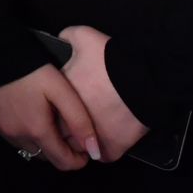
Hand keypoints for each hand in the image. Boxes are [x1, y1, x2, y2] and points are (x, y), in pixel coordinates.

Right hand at [0, 63, 100, 170]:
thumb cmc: (33, 70)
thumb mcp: (62, 91)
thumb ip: (79, 120)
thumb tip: (94, 151)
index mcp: (37, 131)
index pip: (62, 162)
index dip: (77, 160)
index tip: (85, 151)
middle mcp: (16, 136)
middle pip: (43, 156)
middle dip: (57, 150)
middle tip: (65, 132)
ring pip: (24, 147)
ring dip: (37, 141)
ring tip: (44, 120)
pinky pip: (8, 134)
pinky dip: (19, 130)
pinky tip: (22, 111)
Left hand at [59, 25, 148, 161]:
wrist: (146, 77)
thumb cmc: (113, 58)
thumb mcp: (84, 36)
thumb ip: (67, 37)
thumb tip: (60, 39)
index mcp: (62, 94)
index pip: (46, 108)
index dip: (50, 108)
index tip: (56, 105)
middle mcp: (72, 118)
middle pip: (58, 131)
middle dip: (61, 128)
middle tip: (70, 122)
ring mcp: (93, 135)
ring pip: (78, 148)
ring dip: (80, 143)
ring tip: (85, 135)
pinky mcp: (114, 146)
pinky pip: (103, 156)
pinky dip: (102, 152)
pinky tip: (102, 143)